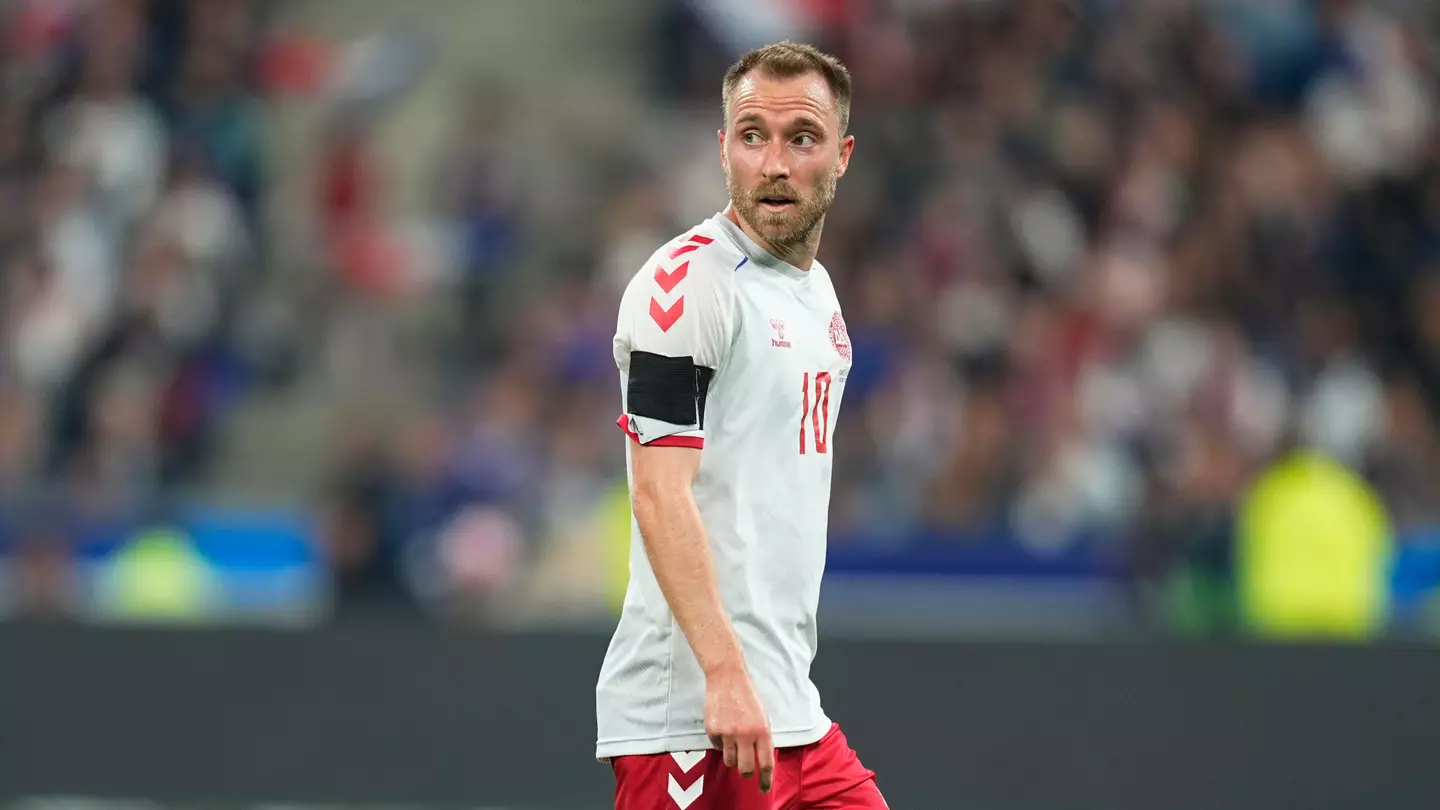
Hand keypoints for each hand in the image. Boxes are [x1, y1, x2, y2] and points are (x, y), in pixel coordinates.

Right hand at [704, 665, 774, 792]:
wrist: (727, 677)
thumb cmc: (747, 696)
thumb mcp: (763, 717)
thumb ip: (762, 738)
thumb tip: (761, 759)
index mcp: (762, 731)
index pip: (766, 763)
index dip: (766, 780)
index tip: (764, 788)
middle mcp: (745, 734)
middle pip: (745, 769)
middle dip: (746, 772)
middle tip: (745, 769)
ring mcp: (727, 733)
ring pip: (729, 761)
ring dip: (732, 757)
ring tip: (733, 741)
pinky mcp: (713, 730)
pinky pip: (716, 747)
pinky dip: (720, 742)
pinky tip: (723, 727)